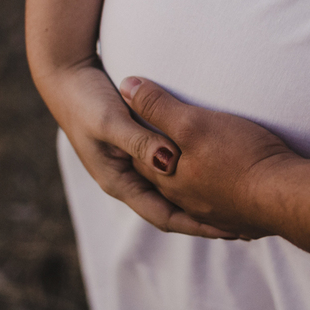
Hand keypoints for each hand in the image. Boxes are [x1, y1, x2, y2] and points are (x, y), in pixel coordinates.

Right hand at [36, 59, 234, 237]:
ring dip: (202, 201)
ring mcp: (134, 165)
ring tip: (237, 208)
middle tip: (243, 226)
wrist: (65, 79)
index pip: (165, 216)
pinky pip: (172, 169)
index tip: (229, 230)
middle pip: (173, 209)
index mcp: (120, 182)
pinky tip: (216, 171)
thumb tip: (170, 162)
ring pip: (173, 191)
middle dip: (205, 220)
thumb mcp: (112, 122)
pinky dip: (193, 175)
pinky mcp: (140, 148)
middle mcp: (129, 180)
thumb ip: (139, 141)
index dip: (197, 225)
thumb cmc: (86, 101)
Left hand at [118, 76, 301, 237]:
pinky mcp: (241, 219)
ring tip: (185, 173)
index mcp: (170, 180)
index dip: (132, 144)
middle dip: (156, 167)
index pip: (140, 161)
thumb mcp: (193, 123)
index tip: (127, 129)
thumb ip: (158, 107)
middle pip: (163, 182)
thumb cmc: (240, 157)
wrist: (286, 196)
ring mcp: (215, 213)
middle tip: (150, 149)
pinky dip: (216, 200)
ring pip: (192, 198)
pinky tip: (223, 196)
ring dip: (186, 186)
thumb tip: (126, 86)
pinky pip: (221, 210)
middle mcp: (188, 202)